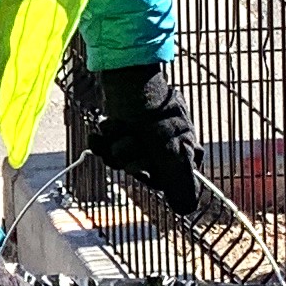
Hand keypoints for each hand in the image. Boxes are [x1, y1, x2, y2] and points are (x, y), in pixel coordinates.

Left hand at [92, 63, 200, 216]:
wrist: (126, 76)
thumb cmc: (153, 111)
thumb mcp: (170, 147)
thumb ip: (179, 179)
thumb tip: (187, 209)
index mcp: (185, 151)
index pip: (166, 183)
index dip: (150, 176)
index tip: (145, 167)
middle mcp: (165, 146)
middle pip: (140, 171)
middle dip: (129, 157)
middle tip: (130, 139)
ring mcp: (142, 137)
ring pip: (121, 160)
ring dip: (115, 146)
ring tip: (116, 127)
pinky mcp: (122, 129)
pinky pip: (107, 148)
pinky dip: (101, 142)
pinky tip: (98, 133)